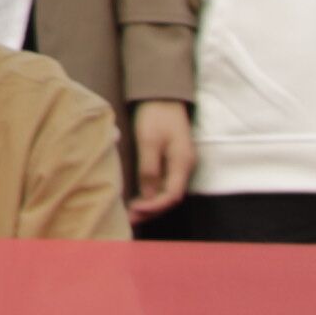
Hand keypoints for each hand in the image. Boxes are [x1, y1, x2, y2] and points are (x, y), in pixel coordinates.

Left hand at [128, 101, 197, 215]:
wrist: (163, 95)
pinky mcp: (174, 160)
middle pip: (172, 197)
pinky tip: (140, 198)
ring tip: (132, 213)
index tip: (134, 210)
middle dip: (152, 211)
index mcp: (183, 162)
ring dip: (152, 204)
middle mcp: (186, 166)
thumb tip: (148, 196)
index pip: (172, 195)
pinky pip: (166, 183)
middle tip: (129, 219)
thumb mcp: (149, 141)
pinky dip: (154, 194)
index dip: (154, 207)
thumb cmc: (156, 115)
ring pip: (169, 191)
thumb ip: (149, 169)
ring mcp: (181, 163)